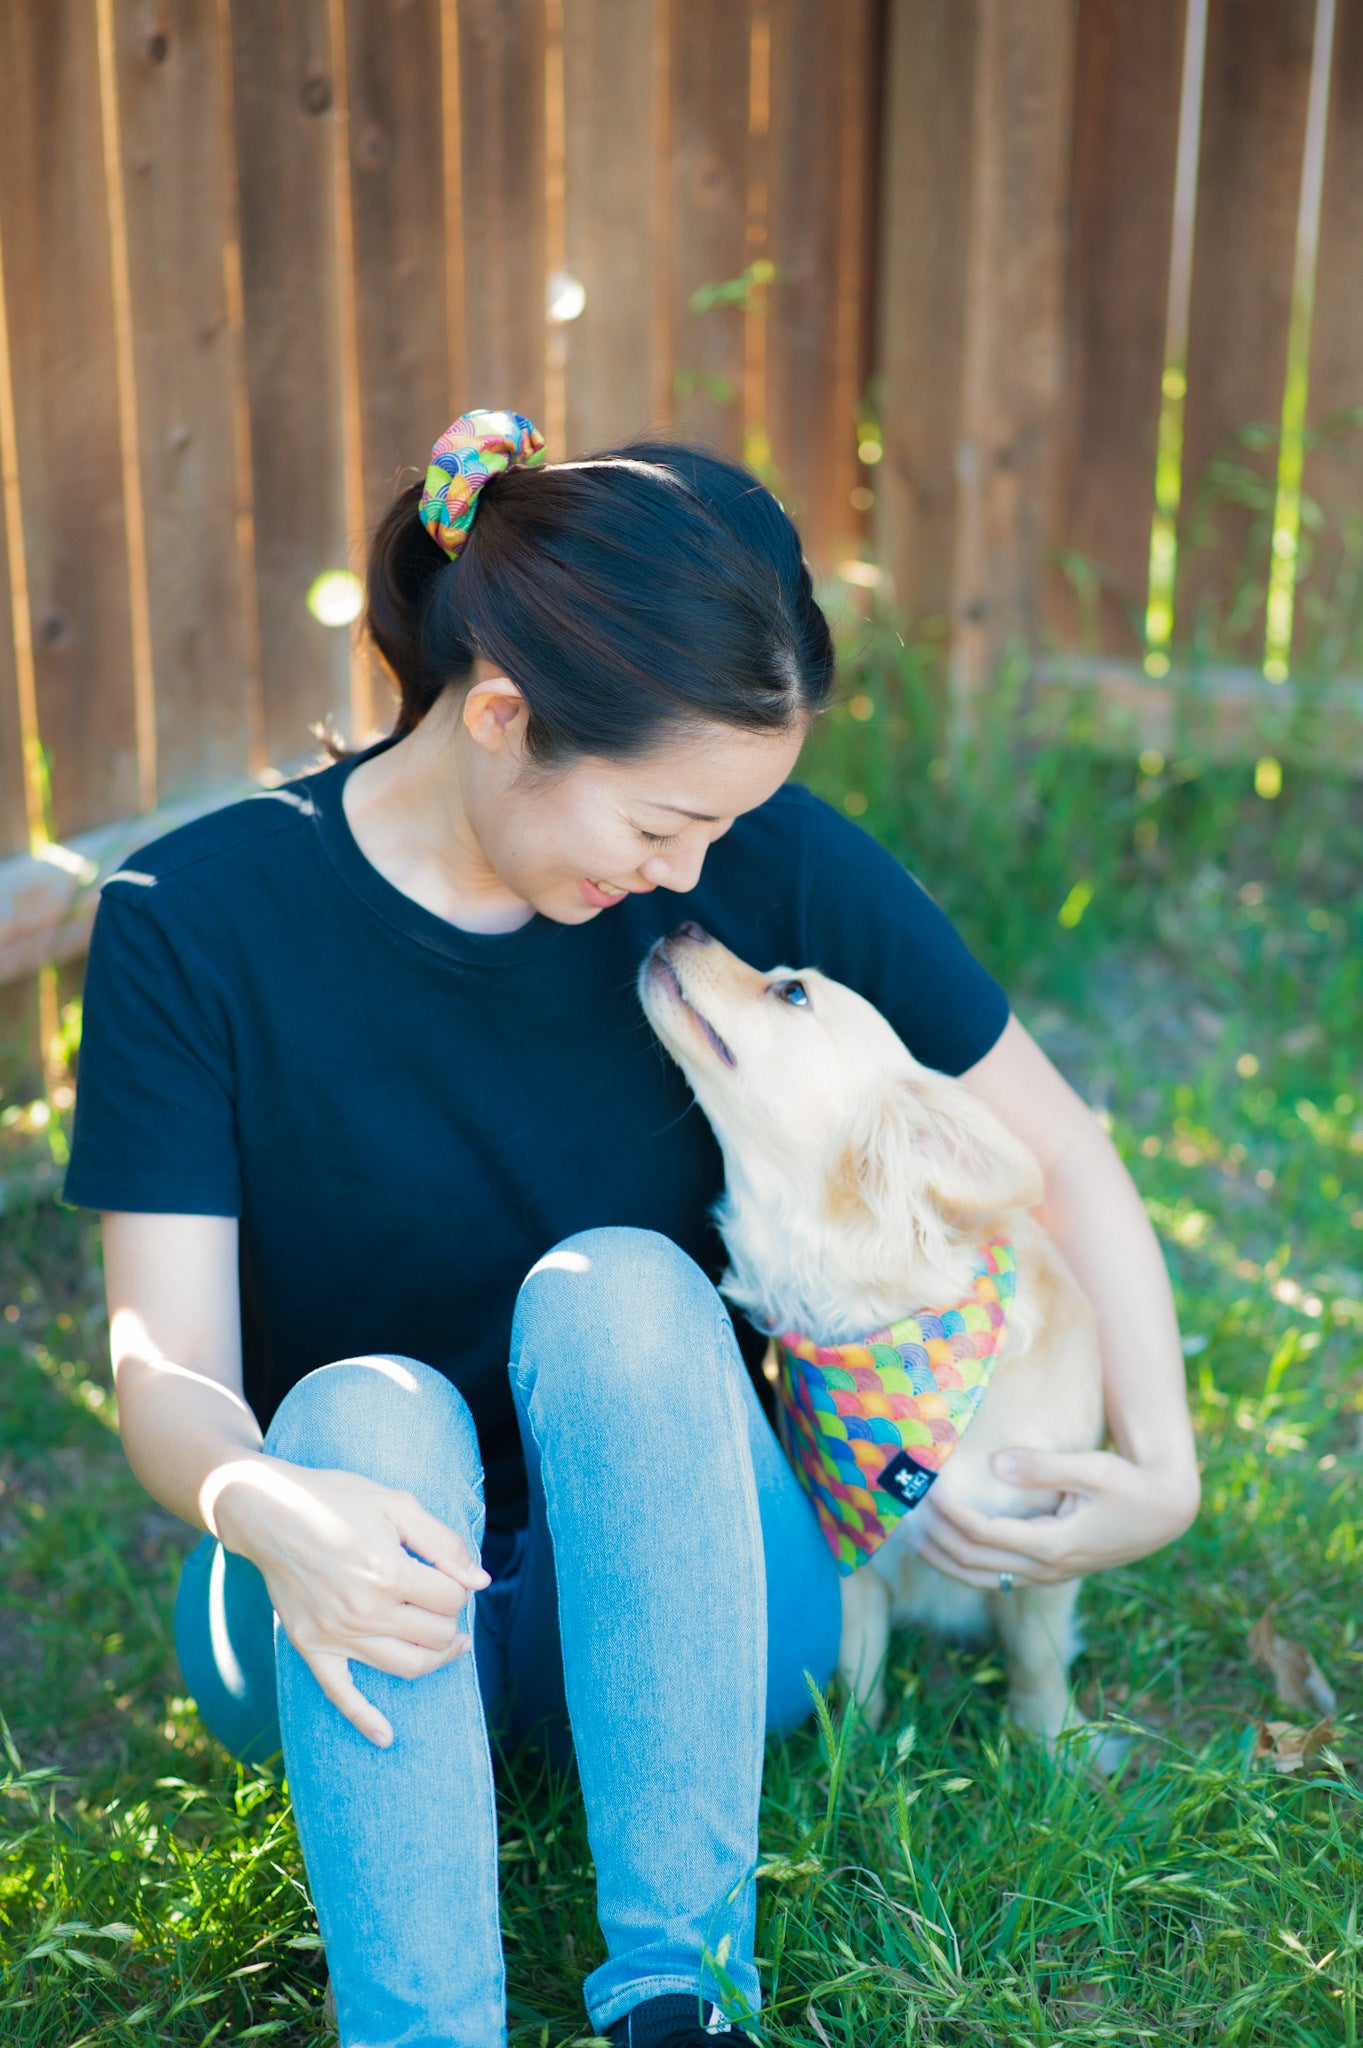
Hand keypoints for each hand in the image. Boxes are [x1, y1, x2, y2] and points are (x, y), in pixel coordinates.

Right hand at [216, 1459, 489, 1746]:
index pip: (452, 1599)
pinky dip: (365, 1719)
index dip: (459, 1586)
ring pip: (405, 1667)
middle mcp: (365, 1611)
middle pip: (435, 1637)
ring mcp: (336, 1634)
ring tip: (449, 1645)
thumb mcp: (398, 1504)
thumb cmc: (337, 1500)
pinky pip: (341, 1694)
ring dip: (435, 1660)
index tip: (449, 1574)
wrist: (269, 1510)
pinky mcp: (311, 1647)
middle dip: (451, 1621)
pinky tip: (386, 1736)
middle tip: (446, 1604)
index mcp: (389, 1572)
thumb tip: (480, 1581)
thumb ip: (444, 1542)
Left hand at [913, 1448, 1199, 1587]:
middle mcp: (1045, 1568)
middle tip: (906, 1509)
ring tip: (912, 1534)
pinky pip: (995, 1575)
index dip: (949, 1512)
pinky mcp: (1047, 1570)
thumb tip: (997, 1462)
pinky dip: (965, 1562)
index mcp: (1052, 1545)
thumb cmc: (1129, 1485)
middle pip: (972, 1562)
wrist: (1164, 1513)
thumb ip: (1044, 1467)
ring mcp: (1046, 1574)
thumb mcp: (1092, 1469)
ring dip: (944, 1557)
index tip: (926, 1487)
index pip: (982, 1534)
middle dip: (935, 1537)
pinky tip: (947, 1544)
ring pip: (980, 1577)